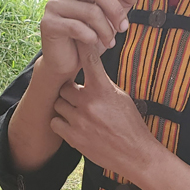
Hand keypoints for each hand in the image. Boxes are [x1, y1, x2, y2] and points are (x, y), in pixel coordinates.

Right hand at [39, 0, 142, 84]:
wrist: (68, 64)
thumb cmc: (89, 40)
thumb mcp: (111, 21)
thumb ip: (123, 1)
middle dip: (114, 11)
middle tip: (122, 30)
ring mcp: (54, 4)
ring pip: (90, 10)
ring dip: (105, 30)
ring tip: (108, 43)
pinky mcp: (48, 21)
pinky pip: (79, 25)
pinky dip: (91, 38)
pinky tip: (91, 45)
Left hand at [51, 44, 154, 177]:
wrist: (134, 154)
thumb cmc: (130, 125)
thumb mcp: (121, 98)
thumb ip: (104, 84)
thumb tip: (91, 70)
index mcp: (103, 90)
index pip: (90, 61)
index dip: (81, 46)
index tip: (76, 35)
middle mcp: (89, 103)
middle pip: (65, 86)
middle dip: (70, 91)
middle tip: (79, 97)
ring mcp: (79, 120)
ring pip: (59, 104)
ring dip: (65, 107)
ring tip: (78, 113)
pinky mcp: (73, 137)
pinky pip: (55, 122)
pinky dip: (61, 122)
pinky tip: (73, 125)